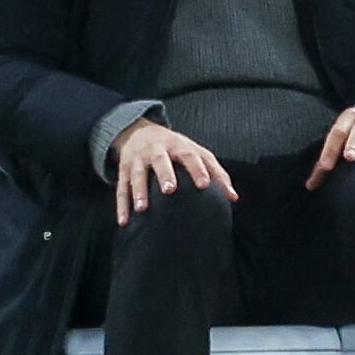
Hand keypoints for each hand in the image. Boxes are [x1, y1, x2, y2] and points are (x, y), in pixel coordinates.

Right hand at [110, 118, 234, 226]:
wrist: (138, 131)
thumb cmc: (175, 148)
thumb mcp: (196, 152)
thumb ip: (216, 173)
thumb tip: (233, 198)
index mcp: (177, 145)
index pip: (189, 155)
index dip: (197, 169)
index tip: (204, 185)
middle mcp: (156, 150)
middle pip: (159, 160)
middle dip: (164, 174)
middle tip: (170, 190)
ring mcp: (137, 159)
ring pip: (136, 174)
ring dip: (138, 191)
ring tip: (142, 208)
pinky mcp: (123, 170)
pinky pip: (121, 188)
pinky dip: (121, 205)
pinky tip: (124, 222)